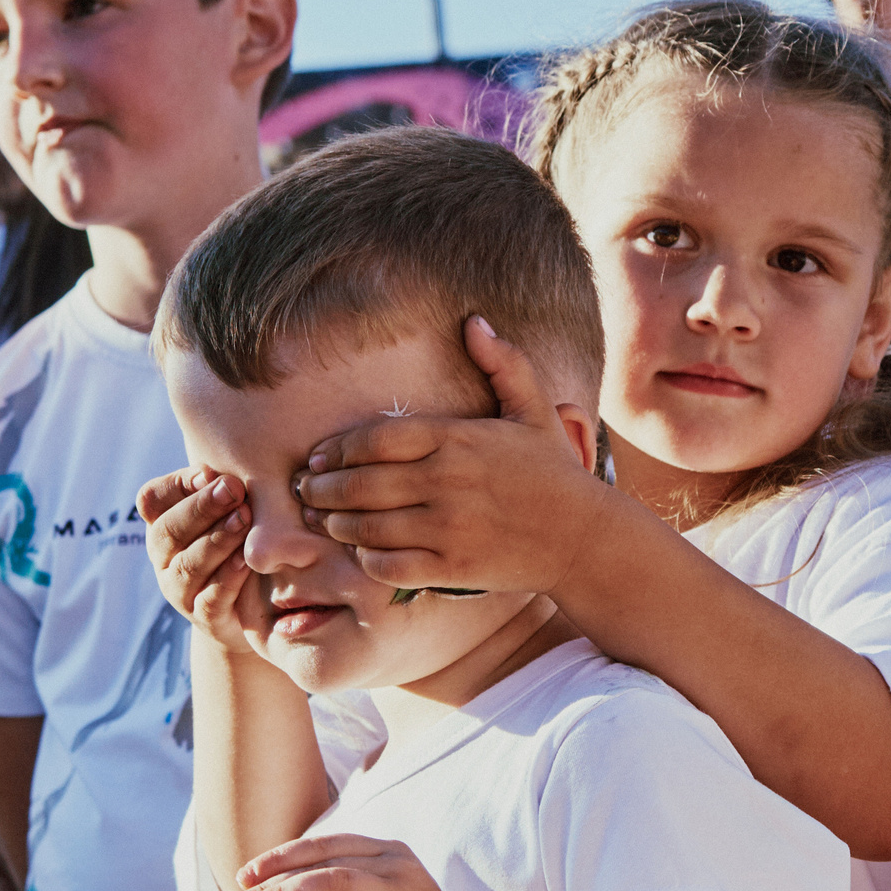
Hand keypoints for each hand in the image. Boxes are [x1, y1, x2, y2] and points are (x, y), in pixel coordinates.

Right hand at [138, 466, 257, 652]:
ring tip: (244, 519)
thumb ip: (225, 492)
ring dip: (217, 539)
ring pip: (188, 565)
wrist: (251, 610)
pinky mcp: (205, 618)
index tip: (209, 473)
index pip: (152, 500)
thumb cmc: (240, 546)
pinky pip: (210, 598)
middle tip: (234, 490)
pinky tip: (246, 559)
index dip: (176, 485)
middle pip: (169, 530)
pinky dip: (227, 577)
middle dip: (201, 508)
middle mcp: (164, 558)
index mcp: (163, 525)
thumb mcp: (230, 515)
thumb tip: (226, 474)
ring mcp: (180, 591)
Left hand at [295, 317, 605, 595]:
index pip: (376, 438)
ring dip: (337, 524)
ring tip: (324, 519)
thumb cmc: (554, 472)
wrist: (584, 538)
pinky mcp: (453, 568)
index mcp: (458, 440)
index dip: (339, 448)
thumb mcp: (533, 411)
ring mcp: (448, 528)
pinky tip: (362, 551)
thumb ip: (503, 364)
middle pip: (361, 484)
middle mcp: (447, 482)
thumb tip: (474, 321)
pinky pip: (390, 566)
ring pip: (368, 527)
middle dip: (322, 488)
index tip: (319, 455)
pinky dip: (368, 560)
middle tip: (306, 489)